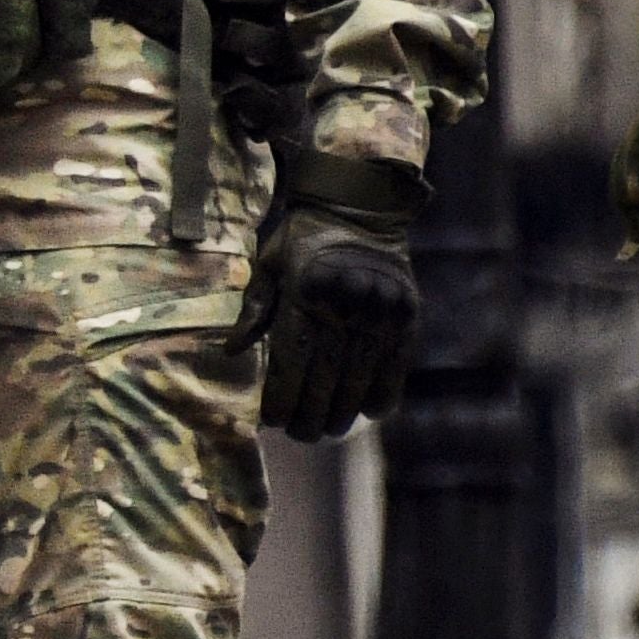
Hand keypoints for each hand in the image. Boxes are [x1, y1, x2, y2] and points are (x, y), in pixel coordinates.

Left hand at [235, 153, 424, 442]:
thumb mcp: (269, 264)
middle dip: (311, 413)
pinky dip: (385, 390)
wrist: (359, 202)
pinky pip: (397, 361)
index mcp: (304, 293)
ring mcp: (378, 308)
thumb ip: (255, 310)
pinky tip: (372, 413)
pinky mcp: (406, 311)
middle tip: (302, 436)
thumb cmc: (302, 236)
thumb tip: (232, 353)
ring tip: (331, 431)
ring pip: (360, 375)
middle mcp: (343, 304)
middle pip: (325, 376)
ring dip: (345, 410)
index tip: (273, 422)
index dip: (282, 398)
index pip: (292, 361)